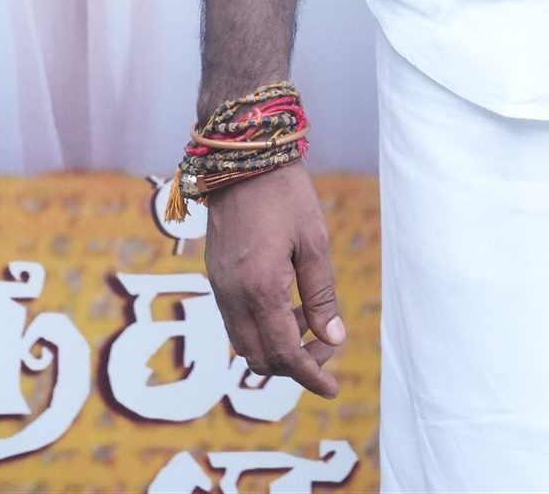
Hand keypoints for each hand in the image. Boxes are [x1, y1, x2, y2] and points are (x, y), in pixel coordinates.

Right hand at [203, 163, 345, 397]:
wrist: (243, 159)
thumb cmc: (285, 195)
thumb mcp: (314, 242)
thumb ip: (321, 294)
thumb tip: (333, 339)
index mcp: (261, 289)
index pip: (285, 354)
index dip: (310, 376)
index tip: (331, 389)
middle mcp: (233, 296)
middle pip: (260, 358)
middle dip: (295, 364)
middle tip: (326, 349)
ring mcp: (219, 288)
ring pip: (245, 343)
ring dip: (277, 347)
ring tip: (310, 324)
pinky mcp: (215, 277)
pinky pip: (235, 322)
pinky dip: (261, 329)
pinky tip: (286, 307)